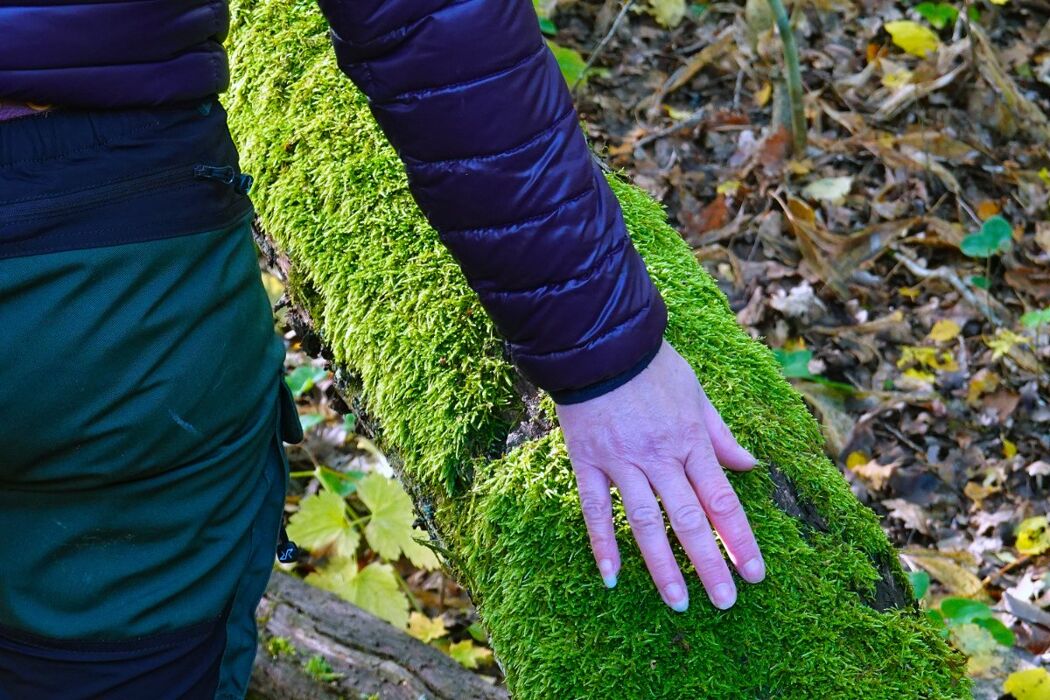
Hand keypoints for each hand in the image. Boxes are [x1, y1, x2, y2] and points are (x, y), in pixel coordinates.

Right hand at [556, 340, 763, 611]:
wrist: (598, 344)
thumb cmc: (651, 366)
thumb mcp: (697, 392)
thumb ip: (721, 434)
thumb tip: (750, 465)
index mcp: (691, 442)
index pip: (722, 500)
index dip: (740, 539)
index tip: (755, 573)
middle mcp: (660, 458)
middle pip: (689, 519)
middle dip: (710, 564)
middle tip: (726, 602)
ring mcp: (622, 463)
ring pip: (645, 522)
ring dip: (662, 565)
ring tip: (678, 602)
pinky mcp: (588, 463)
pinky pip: (594, 509)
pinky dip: (602, 543)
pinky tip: (611, 576)